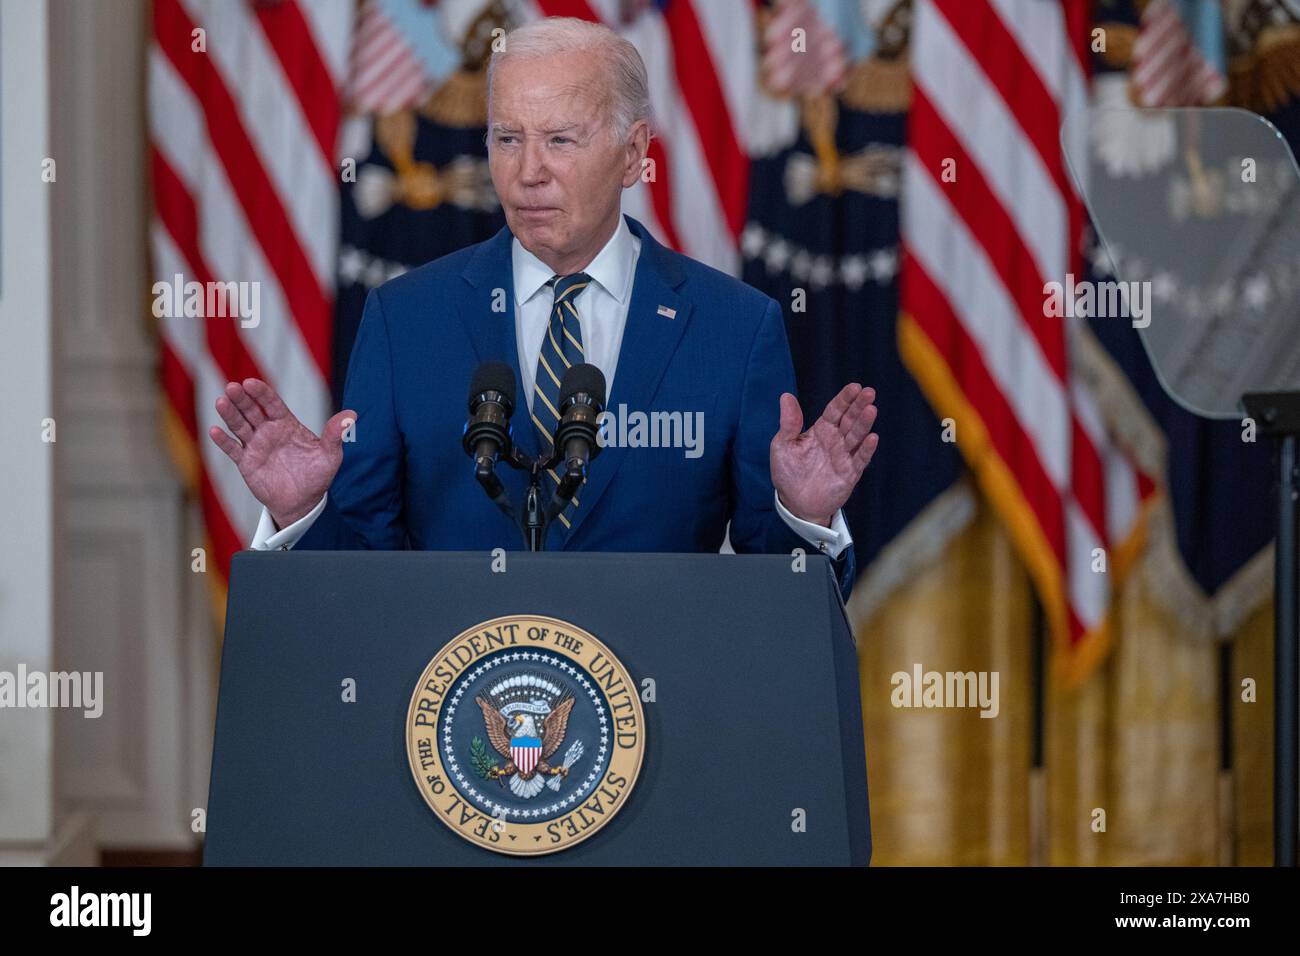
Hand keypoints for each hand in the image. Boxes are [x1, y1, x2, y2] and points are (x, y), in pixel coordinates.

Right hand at [208, 378, 356, 528]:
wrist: (303, 502)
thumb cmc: (317, 476)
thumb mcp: (330, 455)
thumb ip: (335, 435)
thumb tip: (352, 415)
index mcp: (287, 424)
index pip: (272, 404)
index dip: (261, 393)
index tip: (251, 382)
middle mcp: (268, 432)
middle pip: (252, 411)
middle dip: (242, 399)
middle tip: (231, 387)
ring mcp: (255, 446)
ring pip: (239, 426)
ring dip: (230, 414)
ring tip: (221, 401)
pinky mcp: (246, 463)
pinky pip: (233, 450)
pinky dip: (224, 441)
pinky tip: (215, 431)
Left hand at [769, 383, 878, 526]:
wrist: (795, 503)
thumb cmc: (788, 473)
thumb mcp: (782, 445)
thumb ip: (788, 423)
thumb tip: (786, 396)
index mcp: (821, 430)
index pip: (835, 410)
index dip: (844, 398)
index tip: (854, 386)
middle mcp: (835, 440)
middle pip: (849, 419)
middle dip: (859, 406)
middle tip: (869, 392)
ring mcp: (844, 456)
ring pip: (856, 436)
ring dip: (864, 423)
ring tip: (871, 409)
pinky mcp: (849, 473)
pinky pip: (860, 459)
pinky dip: (866, 449)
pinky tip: (872, 438)